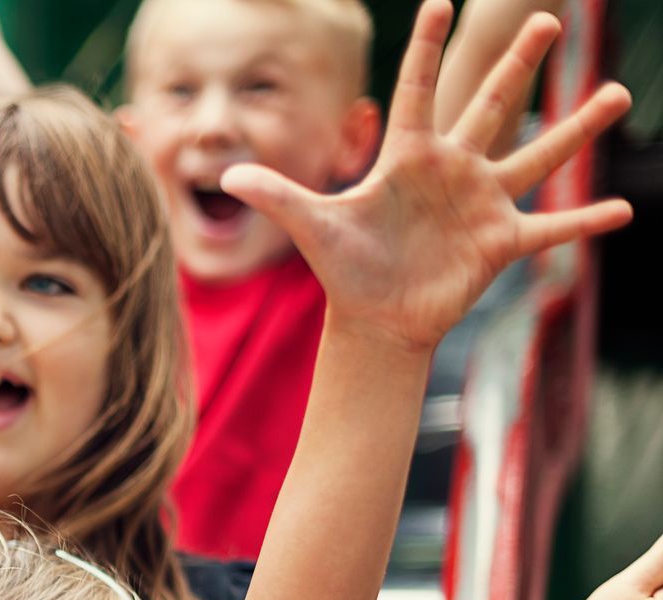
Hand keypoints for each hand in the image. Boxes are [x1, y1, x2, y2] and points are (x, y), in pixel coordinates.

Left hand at [221, 1, 630, 352]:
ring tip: (619, 92)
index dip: (425, 48)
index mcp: (407, 158)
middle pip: (491, 106)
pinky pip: (553, 226)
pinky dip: (586, 222)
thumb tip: (225, 176)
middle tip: (545, 18)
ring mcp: (482, 203)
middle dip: (517, 64)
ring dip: (578, 128)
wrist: (374, 321)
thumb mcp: (312, 226)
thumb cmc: (344, 270)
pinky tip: (626, 211)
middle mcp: (452, 171)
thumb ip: (277, 195)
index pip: (417, 90)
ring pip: (538, 155)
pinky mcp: (502, 242)